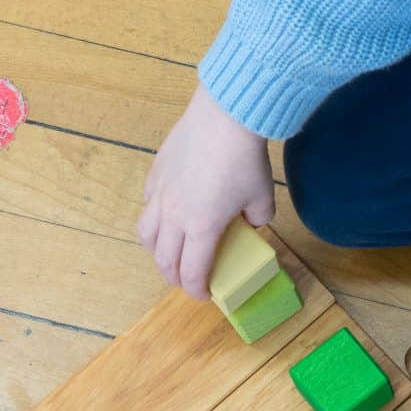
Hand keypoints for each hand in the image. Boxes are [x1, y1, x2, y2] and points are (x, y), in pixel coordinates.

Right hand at [138, 84, 276, 295]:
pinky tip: (164, 212)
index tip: (204, 295)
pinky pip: (147, 203)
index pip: (191, 272)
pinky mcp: (156, 171)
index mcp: (201, 228)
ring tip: (166, 252)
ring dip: (155, 250)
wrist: (225, 116)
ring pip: (146, 233)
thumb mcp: (263, 197)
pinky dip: (153, 216)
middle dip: (173, 276)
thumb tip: (251, 222)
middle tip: (185, 280)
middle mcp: (174, 215)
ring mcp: (161, 192)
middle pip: (163, 258)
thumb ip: (259, 219)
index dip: (195, 290)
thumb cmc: (246, 159)